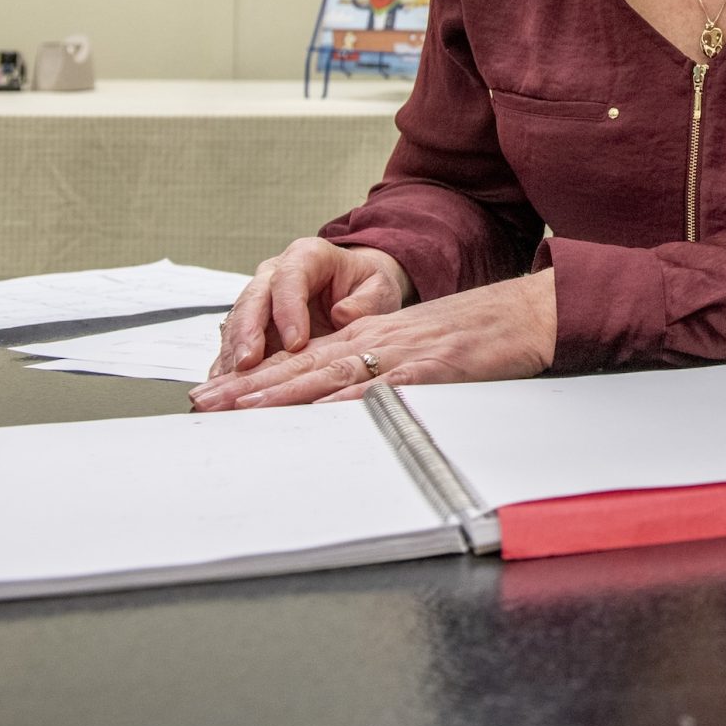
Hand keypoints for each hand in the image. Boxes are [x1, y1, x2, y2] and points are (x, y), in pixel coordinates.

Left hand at [189, 273, 558, 410]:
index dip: (253, 378)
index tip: (212, 394)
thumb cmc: (472, 334)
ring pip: (330, 374)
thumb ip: (372, 367)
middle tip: (204, 403)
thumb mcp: (410, 345)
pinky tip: (323, 410)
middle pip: (301, 366)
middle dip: (249, 387)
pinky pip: (384, 386)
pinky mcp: (430, 369)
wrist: (521, 314)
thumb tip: (330, 396)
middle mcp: (375, 342)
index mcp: (368, 337)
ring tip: (242, 409)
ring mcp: (401, 354)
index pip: (298, 360)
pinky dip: (351, 400)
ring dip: (283, 394)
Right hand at [208, 238, 414, 379]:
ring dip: (232, 351)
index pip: (290, 278)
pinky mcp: (252, 322)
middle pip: (254, 298)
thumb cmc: (365, 285)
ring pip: (238, 320)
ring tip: (230, 380)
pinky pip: (234, 341)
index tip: (295, 343)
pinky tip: (224, 383)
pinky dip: (228, 362)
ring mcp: (259, 296)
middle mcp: (275, 272)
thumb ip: (366, 301)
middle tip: (248, 363)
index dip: (288, 310)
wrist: (355, 286)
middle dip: (248, 332)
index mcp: (307, 256)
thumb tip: (343, 313)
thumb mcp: (378, 287)